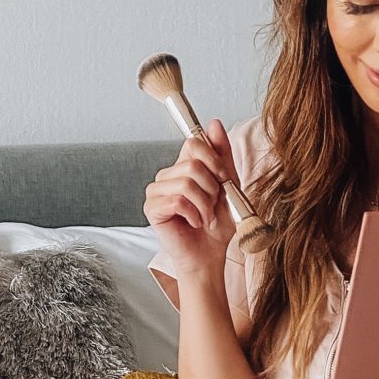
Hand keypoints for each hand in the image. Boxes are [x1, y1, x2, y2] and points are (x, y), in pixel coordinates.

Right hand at [143, 118, 240, 278]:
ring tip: (205, 217)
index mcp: (183, 166)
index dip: (214, 161)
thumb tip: (214, 123)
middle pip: (193, 163)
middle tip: (213, 206)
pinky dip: (194, 213)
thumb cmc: (218, 224)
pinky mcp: (151, 208)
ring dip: (204, 204)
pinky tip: (194, 223)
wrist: (210, 254)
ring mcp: (156, 190)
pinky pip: (177, 200)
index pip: (194, 143)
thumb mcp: (227, 184)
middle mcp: (167, 175)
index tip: (223, 180)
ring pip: (186, 182)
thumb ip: (221, 154)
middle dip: (212, 188)